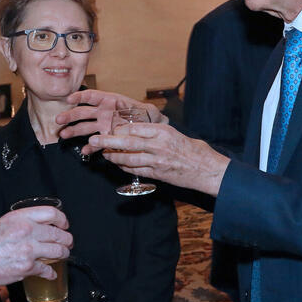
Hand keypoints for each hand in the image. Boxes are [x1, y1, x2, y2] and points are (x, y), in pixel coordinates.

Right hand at [0, 207, 71, 288]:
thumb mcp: (0, 223)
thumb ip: (16, 224)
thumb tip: (27, 227)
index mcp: (20, 218)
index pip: (51, 213)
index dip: (62, 219)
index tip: (64, 224)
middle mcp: (28, 231)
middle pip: (59, 233)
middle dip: (66, 239)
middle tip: (67, 242)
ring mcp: (29, 250)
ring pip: (58, 251)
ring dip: (62, 255)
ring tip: (62, 255)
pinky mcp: (27, 268)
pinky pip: (46, 270)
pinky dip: (50, 273)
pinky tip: (50, 273)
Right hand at [56, 90, 167, 149]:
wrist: (150, 131)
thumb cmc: (149, 118)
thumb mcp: (150, 111)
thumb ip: (147, 110)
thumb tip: (148, 110)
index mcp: (111, 102)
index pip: (92, 96)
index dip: (80, 96)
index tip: (69, 99)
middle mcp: (103, 113)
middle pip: (83, 112)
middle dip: (70, 115)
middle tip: (58, 120)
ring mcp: (102, 126)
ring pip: (84, 127)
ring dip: (73, 131)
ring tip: (63, 135)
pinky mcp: (105, 138)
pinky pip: (94, 143)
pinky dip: (90, 147)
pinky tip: (84, 151)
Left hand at [91, 122, 230, 195]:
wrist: (207, 169)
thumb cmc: (192, 149)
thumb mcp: (174, 133)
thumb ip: (156, 131)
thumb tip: (136, 129)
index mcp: (162, 131)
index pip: (134, 128)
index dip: (118, 129)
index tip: (108, 128)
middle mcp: (158, 145)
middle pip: (127, 142)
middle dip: (108, 141)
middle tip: (94, 140)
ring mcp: (157, 161)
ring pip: (129, 158)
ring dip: (114, 156)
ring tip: (104, 153)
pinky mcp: (158, 174)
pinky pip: (136, 170)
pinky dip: (125, 166)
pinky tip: (118, 164)